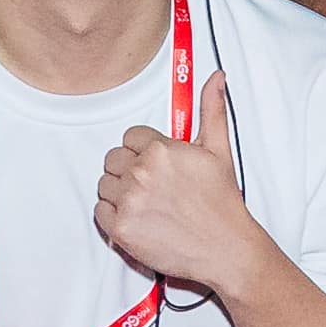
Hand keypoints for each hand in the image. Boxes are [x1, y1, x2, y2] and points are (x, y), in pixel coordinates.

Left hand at [89, 73, 267, 294]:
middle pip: (113, 160)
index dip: (144, 152)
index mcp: (160, 150)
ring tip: (147, 204)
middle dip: (130, 171)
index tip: (158, 167)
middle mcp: (141, 173)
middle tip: (153, 188)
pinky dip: (113, 216)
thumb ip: (211, 109)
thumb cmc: (221, 203)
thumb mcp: (219, 151)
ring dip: (120, 193)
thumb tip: (216, 78)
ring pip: (104, 185)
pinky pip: (100, 211)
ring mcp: (129, 201)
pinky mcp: (121, 228)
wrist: (225, 249)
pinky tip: (137, 219)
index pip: (130, 138)